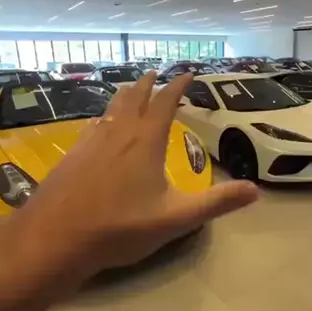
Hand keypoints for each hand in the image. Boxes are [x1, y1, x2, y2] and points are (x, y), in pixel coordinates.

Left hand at [22, 71, 258, 271]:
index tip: (187, 73)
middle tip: (154, 72)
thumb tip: (255, 190)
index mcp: (145, 142)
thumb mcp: (176, 219)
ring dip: (123, 96)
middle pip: (133, 98)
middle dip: (146, 84)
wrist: (55, 238)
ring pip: (110, 109)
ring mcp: (91, 143)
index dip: (177, 86)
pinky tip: (98, 125)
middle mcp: (118, 134)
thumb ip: (216, 203)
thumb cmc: (120, 227)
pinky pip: (92, 127)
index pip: (164, 103)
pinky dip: (103, 117)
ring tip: (128, 89)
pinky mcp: (72, 156)